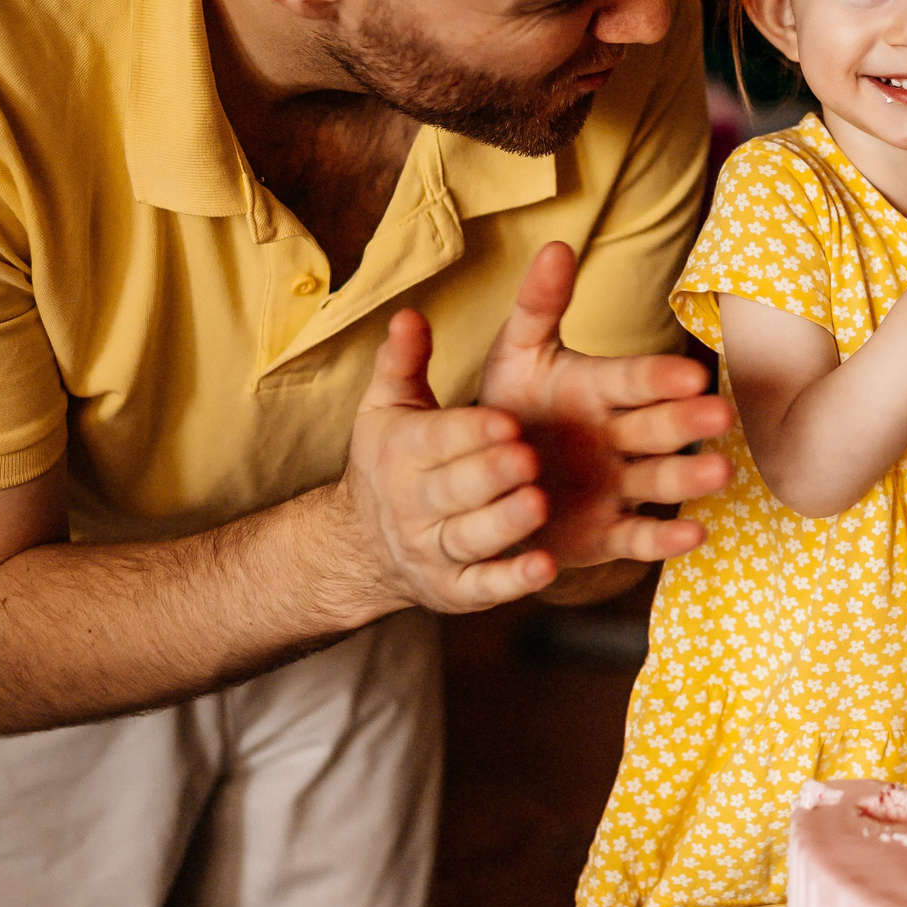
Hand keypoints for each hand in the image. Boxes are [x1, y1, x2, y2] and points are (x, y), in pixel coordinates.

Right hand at [339, 307, 562, 611]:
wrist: (361, 545)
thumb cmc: (393, 458)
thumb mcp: (390, 406)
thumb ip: (404, 362)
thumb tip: (409, 315)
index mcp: (402, 452)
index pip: (436, 440)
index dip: (470, 432)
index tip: (507, 420)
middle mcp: (413, 504)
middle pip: (452, 490)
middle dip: (489, 474)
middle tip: (528, 458)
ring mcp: (433, 551)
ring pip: (468, 538)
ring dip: (503, 524)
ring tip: (538, 505)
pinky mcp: (456, 590)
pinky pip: (483, 588)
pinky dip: (511, 582)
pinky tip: (545, 568)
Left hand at [475, 242, 735, 568]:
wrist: (482, 481)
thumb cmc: (510, 407)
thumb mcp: (517, 354)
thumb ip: (538, 305)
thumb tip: (556, 245)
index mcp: (600, 390)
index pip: (634, 379)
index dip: (659, 377)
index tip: (690, 372)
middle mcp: (619, 437)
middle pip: (657, 427)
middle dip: (688, 421)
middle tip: (721, 415)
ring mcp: (618, 485)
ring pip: (659, 479)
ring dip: (690, 477)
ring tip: (721, 473)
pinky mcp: (608, 533)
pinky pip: (639, 537)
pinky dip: (665, 539)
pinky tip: (694, 535)